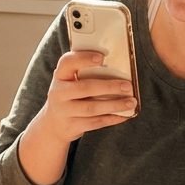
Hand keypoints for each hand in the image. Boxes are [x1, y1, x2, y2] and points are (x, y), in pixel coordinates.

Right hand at [18, 51, 137, 184]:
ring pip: (92, 108)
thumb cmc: (69, 96)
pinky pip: (95, 123)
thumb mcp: (70, 82)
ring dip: (114, 105)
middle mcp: (58, 93)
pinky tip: (124, 115)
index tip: (101, 57)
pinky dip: (111, 119)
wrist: (53, 125)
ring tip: (131, 102)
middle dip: (108, 87)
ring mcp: (64, 112)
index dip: (83, 58)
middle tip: (128, 86)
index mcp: (60, 76)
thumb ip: (85, 73)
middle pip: (84, 88)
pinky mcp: (71, 127)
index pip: (67, 63)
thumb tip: (119, 67)